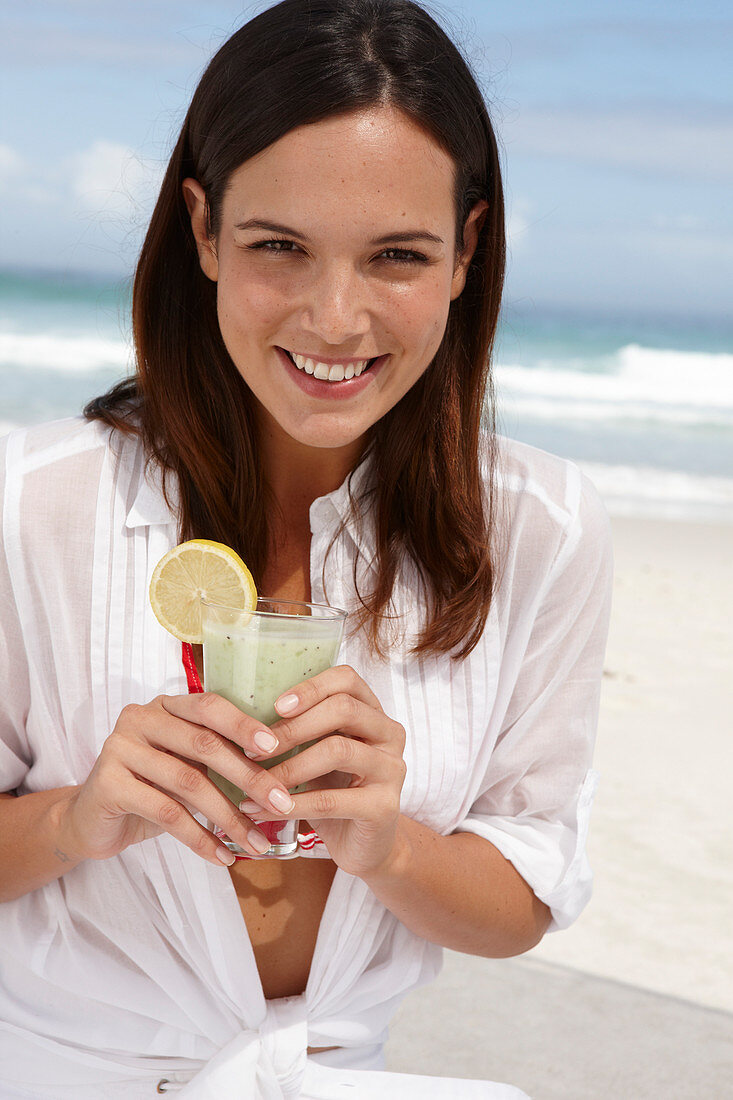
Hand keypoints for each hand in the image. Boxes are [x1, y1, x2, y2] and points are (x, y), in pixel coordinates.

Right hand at [62, 694, 299, 865]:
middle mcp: (141, 718)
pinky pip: (166, 814)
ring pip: (189, 783)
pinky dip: (201, 839)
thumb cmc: (151, 790)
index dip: (244, 725)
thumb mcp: (186, 767)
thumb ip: (218, 760)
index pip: (210, 706)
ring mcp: (120, 748)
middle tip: (281, 803)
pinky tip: (223, 857)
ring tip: (257, 843)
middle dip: (249, 777)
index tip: (276, 749)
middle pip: (204, 744)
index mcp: (166, 706)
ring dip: (230, 817)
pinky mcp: (108, 784)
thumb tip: (278, 779)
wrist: (90, 820)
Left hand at [238, 665, 406, 878]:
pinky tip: (260, 811)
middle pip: (344, 709)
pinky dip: (291, 805)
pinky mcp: (384, 806)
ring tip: (253, 782)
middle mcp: (390, 734)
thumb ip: (302, 728)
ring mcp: (392, 769)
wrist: (361, 845)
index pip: (347, 680)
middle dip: (293, 727)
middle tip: (254, 748)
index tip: (275, 706)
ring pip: (337, 751)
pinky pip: (331, 800)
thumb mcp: (318, 752)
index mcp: (373, 712)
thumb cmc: (334, 790)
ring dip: (288, 766)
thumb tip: (244, 711)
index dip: (310, 688)